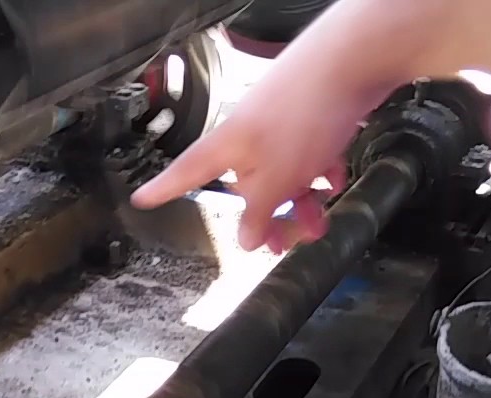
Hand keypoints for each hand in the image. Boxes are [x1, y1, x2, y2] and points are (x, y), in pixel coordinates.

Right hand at [130, 51, 387, 252]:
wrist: (350, 61)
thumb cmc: (302, 117)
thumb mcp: (276, 179)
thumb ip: (258, 212)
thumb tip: (245, 239)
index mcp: (226, 149)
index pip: (185, 174)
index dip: (163, 190)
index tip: (140, 200)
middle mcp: (248, 136)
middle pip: (247, 186)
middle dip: (268, 217)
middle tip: (284, 243)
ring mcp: (279, 125)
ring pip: (284, 174)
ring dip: (301, 202)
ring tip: (320, 223)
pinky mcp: (311, 118)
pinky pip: (309, 155)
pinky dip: (321, 172)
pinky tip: (336, 180)